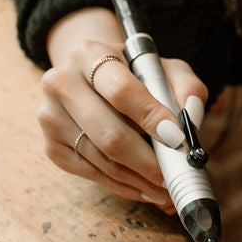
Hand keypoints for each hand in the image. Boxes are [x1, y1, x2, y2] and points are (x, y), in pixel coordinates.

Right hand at [37, 6, 207, 208]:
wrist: (90, 78)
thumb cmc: (133, 74)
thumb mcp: (163, 68)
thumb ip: (186, 88)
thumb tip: (191, 120)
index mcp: (88, 53)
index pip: (120, 90)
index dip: (150, 117)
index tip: (177, 139)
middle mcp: (61, 83)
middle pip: (109, 134)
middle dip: (148, 161)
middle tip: (176, 175)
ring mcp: (51, 117)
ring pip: (102, 160)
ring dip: (140, 179)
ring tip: (167, 188)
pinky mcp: (51, 148)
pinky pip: (93, 175)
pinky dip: (124, 186)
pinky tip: (146, 188)